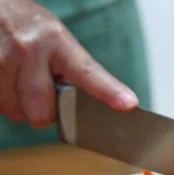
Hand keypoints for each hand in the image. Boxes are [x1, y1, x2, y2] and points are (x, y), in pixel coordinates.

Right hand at [0, 0, 137, 127]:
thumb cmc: (29, 27)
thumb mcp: (57, 38)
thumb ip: (73, 69)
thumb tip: (94, 102)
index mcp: (57, 41)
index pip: (87, 72)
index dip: (108, 91)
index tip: (127, 103)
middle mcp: (29, 49)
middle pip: (43, 112)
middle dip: (45, 111)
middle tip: (44, 92)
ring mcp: (0, 61)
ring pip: (17, 113)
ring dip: (21, 106)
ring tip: (20, 79)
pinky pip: (0, 107)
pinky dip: (5, 101)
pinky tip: (7, 80)